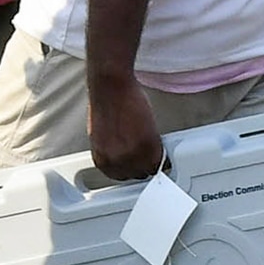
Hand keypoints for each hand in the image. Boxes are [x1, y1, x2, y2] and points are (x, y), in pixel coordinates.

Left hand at [85, 65, 163, 185]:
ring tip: (151, 144)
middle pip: (137, 175)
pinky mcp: (147, 145)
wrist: (111, 87)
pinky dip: (161, 151)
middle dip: (143, 163)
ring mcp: (132, 155)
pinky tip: (156, 140)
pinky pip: (160, 159)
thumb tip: (125, 155)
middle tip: (146, 151)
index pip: (121, 177)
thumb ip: (113, 151)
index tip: (138, 162)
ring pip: (150, 169)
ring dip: (153, 158)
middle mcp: (115, 161)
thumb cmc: (107, 104)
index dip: (132, 168)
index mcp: (102, 160)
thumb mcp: (103, 136)